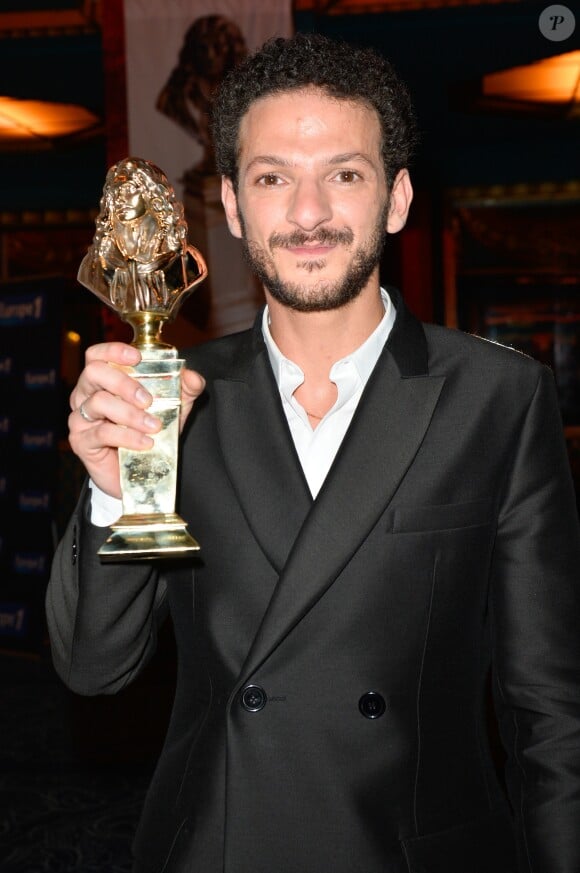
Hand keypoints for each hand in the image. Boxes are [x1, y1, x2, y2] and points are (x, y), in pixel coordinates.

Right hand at [69, 342, 205, 498]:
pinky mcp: (82, 441)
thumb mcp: (173, 409)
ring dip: (130, 413)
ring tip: (153, 426)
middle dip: (124, 382)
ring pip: (98, 402)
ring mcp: (81, 418)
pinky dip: (127, 436)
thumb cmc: (150, 434)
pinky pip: (102, 432)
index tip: (137, 358)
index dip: (113, 351)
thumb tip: (192, 376)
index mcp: (104, 381)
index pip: (97, 355)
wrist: (140, 474)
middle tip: (148, 399)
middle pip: (94, 373)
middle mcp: (87, 394)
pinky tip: (146, 442)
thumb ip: (185, 390)